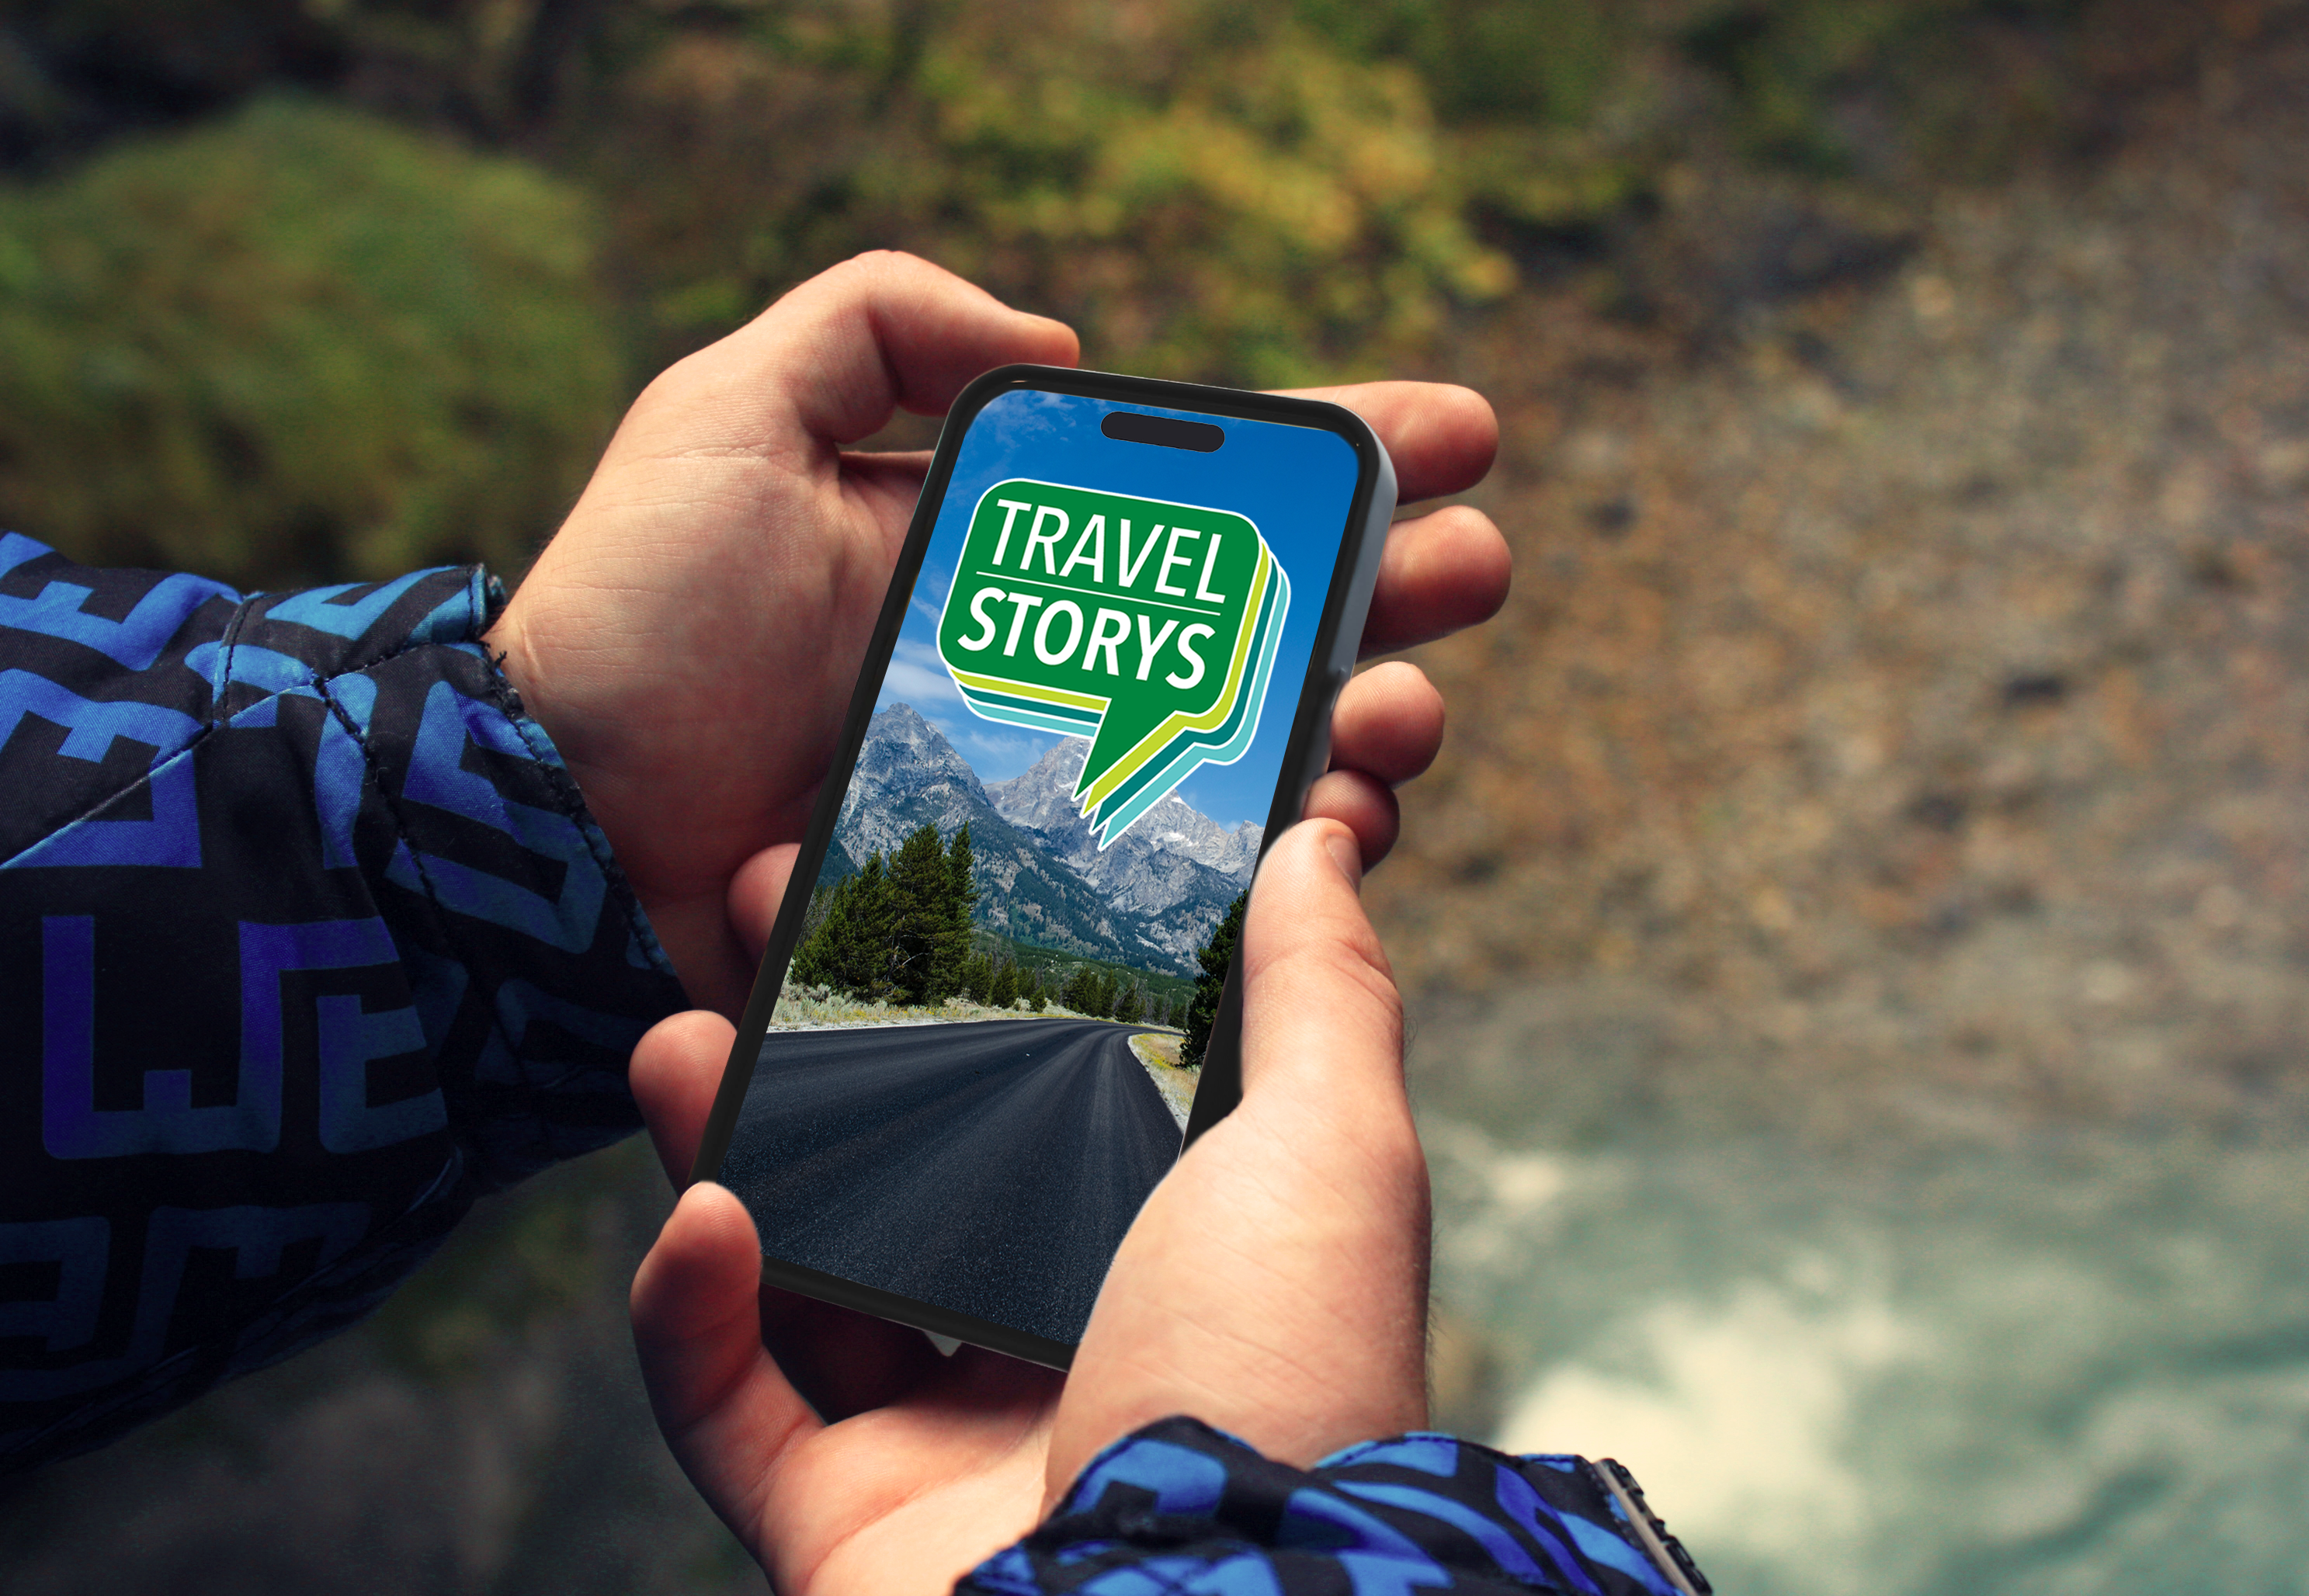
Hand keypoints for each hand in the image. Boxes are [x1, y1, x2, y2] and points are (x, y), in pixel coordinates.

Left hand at [482, 250, 1505, 1013]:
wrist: (552, 833)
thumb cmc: (634, 620)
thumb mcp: (732, 413)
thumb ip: (877, 321)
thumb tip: (1063, 338)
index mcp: (1007, 556)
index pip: (1206, 509)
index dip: (1338, 468)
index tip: (1454, 435)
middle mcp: (1052, 677)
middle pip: (1268, 635)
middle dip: (1395, 596)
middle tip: (1473, 571)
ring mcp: (1048, 804)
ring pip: (1260, 769)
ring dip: (1364, 729)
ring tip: (1400, 708)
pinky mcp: (1031, 916)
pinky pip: (1192, 893)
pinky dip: (1282, 865)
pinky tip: (1330, 830)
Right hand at [629, 818, 1425, 1595]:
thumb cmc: (1288, 1386)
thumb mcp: (1330, 1153)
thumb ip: (1318, 994)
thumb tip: (1317, 844)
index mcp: (1177, 1260)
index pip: (1059, 1094)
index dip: (985, 982)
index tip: (922, 869)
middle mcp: (1062, 1351)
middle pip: (908, 1173)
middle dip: (824, 1048)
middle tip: (764, 930)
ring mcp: (944, 1448)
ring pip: (796, 1278)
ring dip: (725, 1151)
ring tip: (676, 1035)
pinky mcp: (841, 1531)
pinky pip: (730, 1414)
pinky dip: (691, 1319)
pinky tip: (699, 1219)